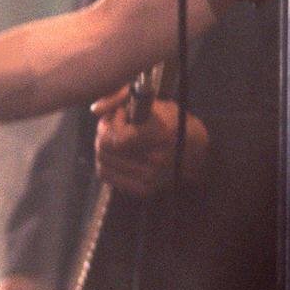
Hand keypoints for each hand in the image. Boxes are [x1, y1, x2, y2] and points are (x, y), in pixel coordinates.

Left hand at [91, 87, 208, 196]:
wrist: (195, 151)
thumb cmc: (172, 120)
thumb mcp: (152, 102)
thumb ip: (121, 98)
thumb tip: (95, 109)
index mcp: (160, 134)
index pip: (115, 138)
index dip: (111, 123)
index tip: (121, 114)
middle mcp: (155, 160)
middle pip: (104, 150)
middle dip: (103, 134)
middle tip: (113, 125)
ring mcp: (150, 178)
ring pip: (103, 164)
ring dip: (104, 149)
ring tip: (116, 138)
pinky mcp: (144, 190)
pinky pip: (109, 177)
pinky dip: (107, 163)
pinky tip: (118, 153)